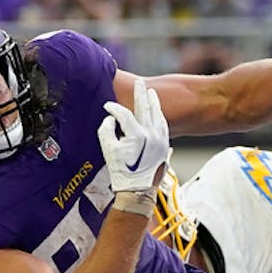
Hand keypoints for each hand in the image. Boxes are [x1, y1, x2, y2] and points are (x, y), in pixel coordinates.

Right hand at [98, 78, 168, 214]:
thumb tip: (111, 118)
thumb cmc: (121, 171)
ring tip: (150, 92)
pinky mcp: (165, 145)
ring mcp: (161, 140)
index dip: (114, 108)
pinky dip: (159, 116)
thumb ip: (106, 129)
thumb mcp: (107, 150)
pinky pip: (164, 125)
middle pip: (146, 107)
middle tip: (139, 82)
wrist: (138, 190)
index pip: (124, 114)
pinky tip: (156, 111)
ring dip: (153, 102)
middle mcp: (151, 135)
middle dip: (140, 93)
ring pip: (158, 115)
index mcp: (137, 135)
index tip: (107, 106)